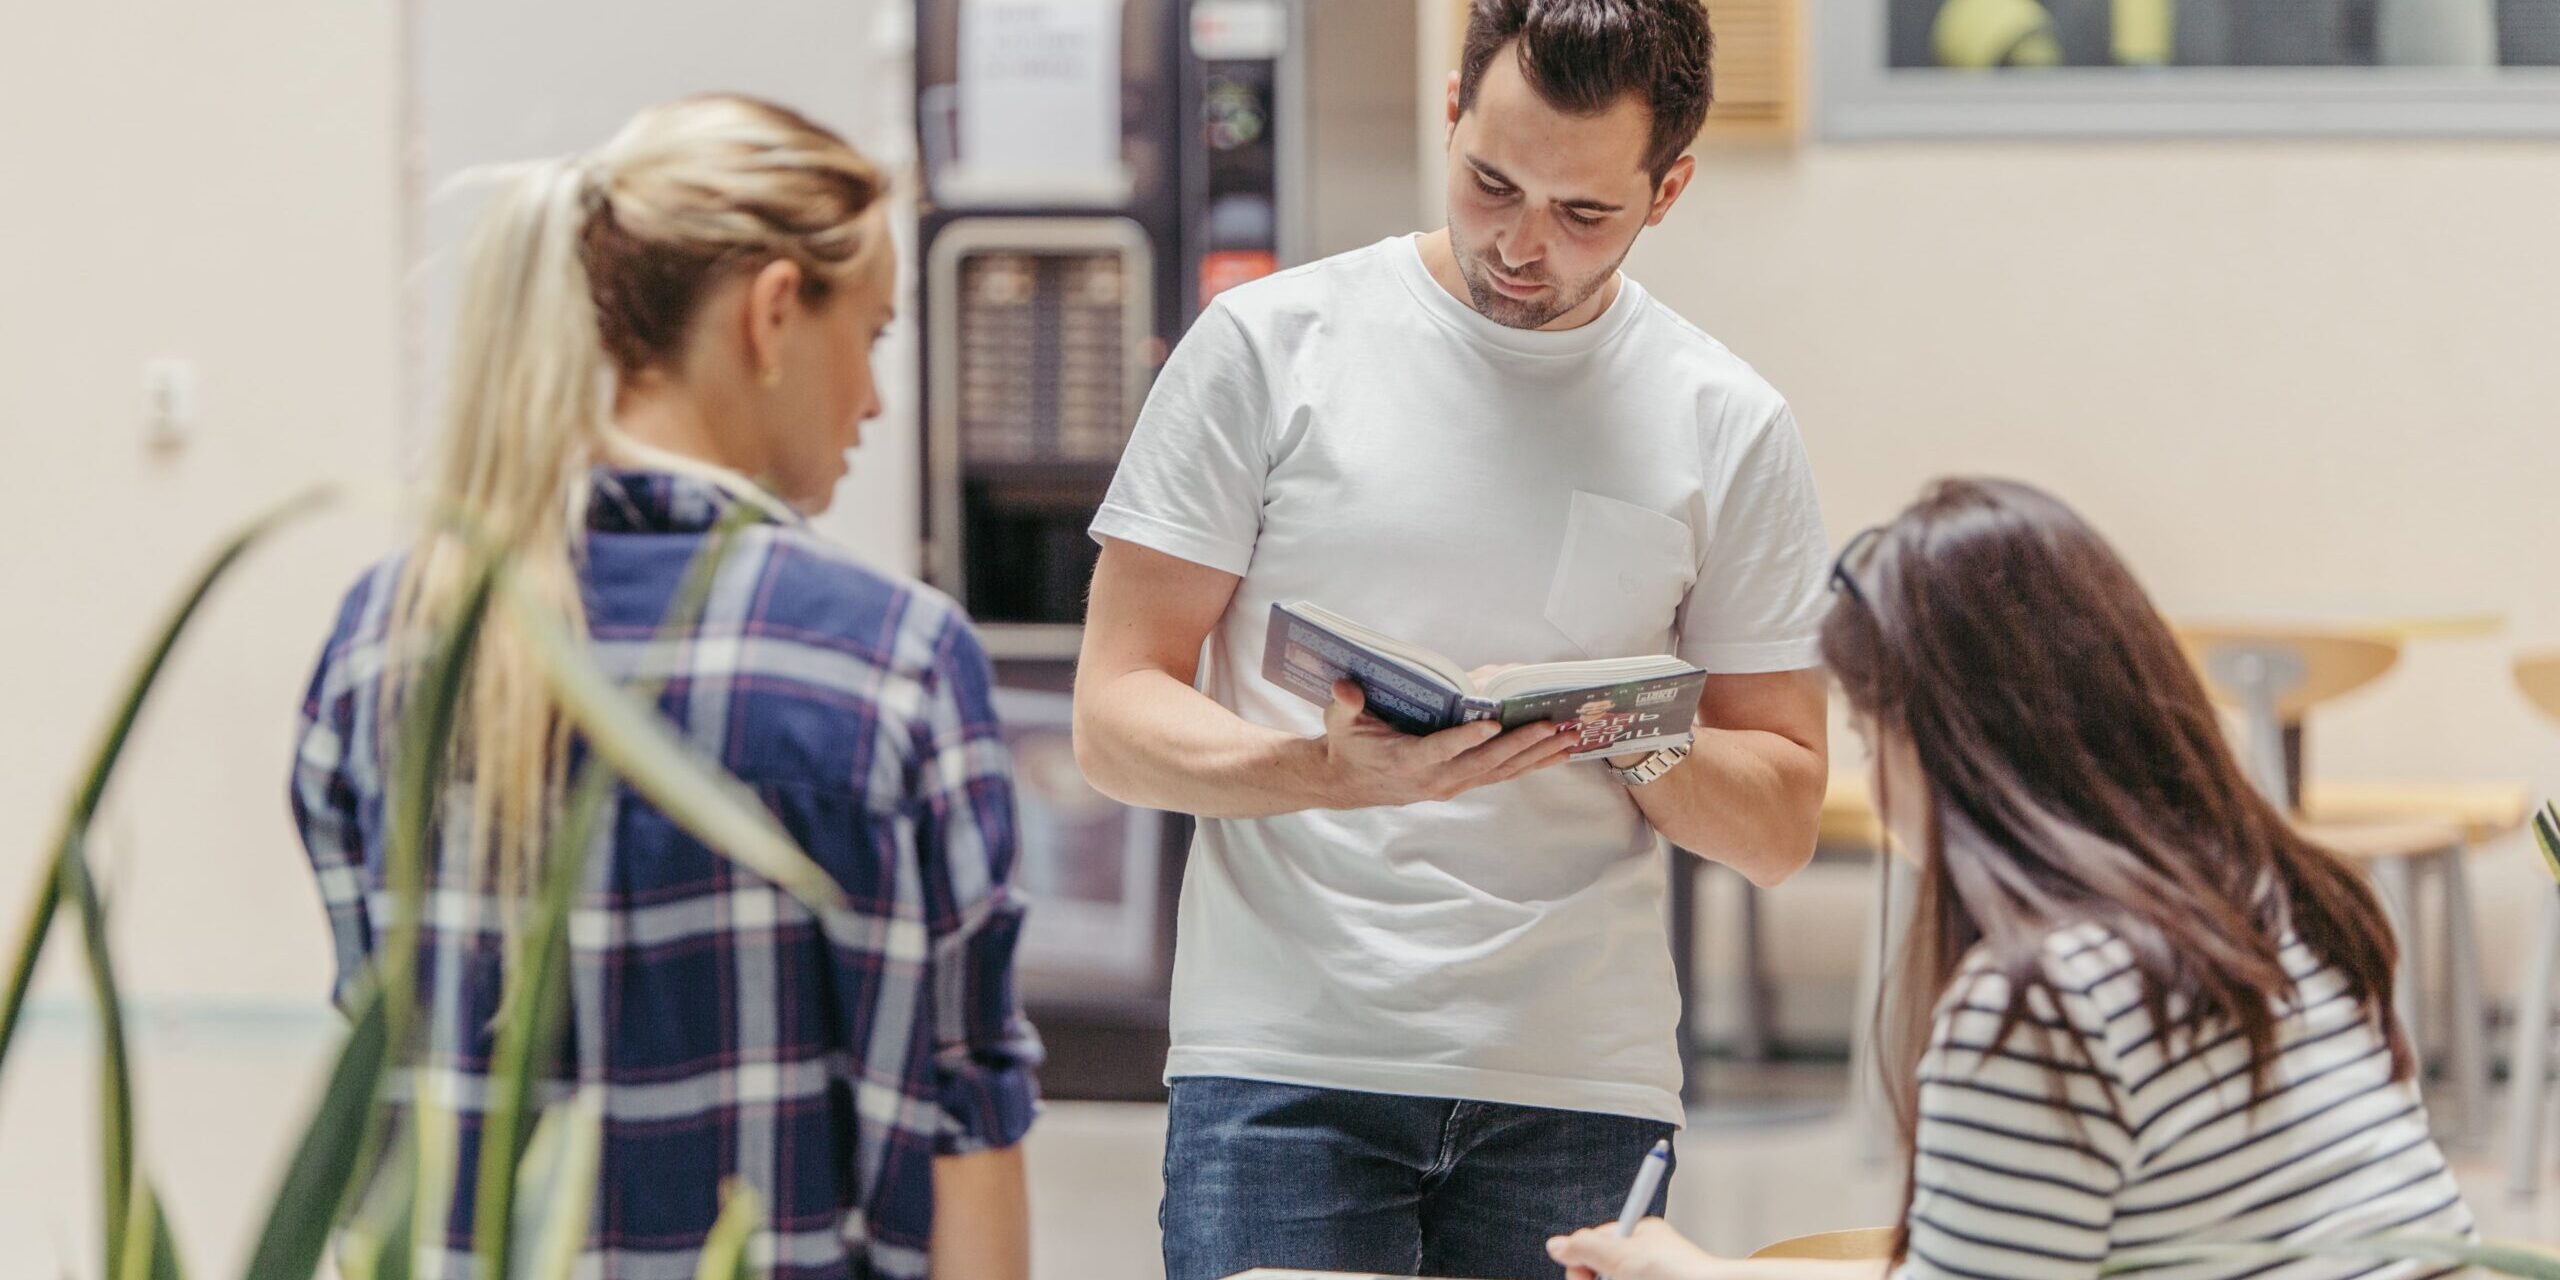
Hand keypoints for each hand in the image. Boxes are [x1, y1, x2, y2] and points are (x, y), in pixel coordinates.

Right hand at [1319, 680, 1576, 808]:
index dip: (1465, 738)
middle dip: (1519, 744)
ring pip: (1499, 772)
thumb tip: (1345, 687)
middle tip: (1551, 726)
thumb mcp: (1339, 721)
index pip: (1439, 749)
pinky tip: (1557, 753)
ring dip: (1535, 756)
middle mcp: (1434, 778)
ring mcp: (1451, 785)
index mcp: (1406, 760)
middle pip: (1483, 763)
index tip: (1491, 723)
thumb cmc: (1348, 744)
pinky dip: (1530, 764)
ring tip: (1568, 739)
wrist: (1346, 783)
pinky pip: (1501, 775)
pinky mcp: (1461, 784)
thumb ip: (1344, 703)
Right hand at [1548, 1218, 1721, 1279]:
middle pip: (1598, 1270)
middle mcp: (1641, 1258)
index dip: (1583, 1262)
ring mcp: (1644, 1277)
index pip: (1593, 1244)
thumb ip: (1584, 1248)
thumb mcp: (1623, 1256)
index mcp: (1637, 1236)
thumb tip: (1555, 1245)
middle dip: (1595, 1279)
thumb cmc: (1678, 1273)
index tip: (1587, 1274)